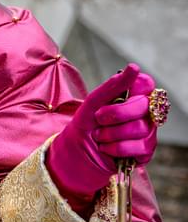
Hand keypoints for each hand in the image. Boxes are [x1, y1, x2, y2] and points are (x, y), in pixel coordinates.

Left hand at [46, 64, 157, 210]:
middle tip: (99, 120)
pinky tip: (107, 149)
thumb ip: (113, 86)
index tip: (120, 95)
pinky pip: (140, 147)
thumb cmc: (84, 126)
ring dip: (111, 134)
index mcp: (131, 97)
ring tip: (100, 137)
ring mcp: (146, 132)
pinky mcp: (145, 152)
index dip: (135, 88)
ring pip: (141, 128)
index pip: (146, 85)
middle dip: (115, 114)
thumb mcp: (93, 103)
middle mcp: (143, 113)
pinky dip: (116, 149)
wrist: (75, 154)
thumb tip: (134, 67)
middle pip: (143, 105)